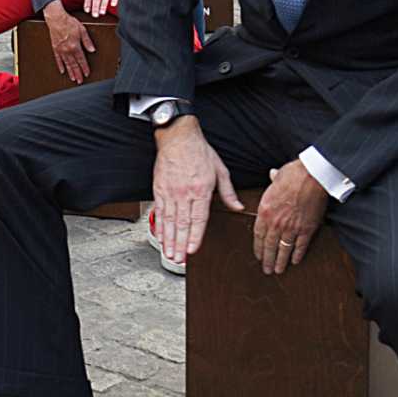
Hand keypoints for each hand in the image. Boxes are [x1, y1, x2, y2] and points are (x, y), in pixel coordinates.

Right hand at [42, 0, 95, 83]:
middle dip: (77, 73)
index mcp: (75, 45)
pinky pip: (58, 59)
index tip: (87, 74)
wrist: (56, 18)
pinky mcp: (55, 47)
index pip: (81, 60)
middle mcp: (67, 49)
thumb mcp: (82, 30)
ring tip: (73, 79)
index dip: (84, 68)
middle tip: (80, 81)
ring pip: (66, 64)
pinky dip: (60, 66)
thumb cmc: (69, 22)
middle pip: (74, 64)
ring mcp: (60, 49)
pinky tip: (62, 70)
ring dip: (70, 72)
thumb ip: (87, 41)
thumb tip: (92, 49)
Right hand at [152, 117, 242, 264]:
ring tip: (169, 254)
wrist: (178, 136)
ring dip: (169, 240)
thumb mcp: (220, 170)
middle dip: (180, 244)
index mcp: (201, 189)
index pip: (198, 218)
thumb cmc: (200, 151)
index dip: (195, 236)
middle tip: (178, 260)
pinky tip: (161, 237)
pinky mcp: (159, 189)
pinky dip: (160, 226)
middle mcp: (184, 192)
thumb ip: (228, 192)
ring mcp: (170, 192)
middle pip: (182, 224)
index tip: (193, 250)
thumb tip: (238, 207)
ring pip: (169, 221)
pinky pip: (159, 212)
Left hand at [253, 160, 328, 273]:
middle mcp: (276, 223)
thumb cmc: (293, 174)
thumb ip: (272, 182)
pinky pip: (300, 246)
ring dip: (281, 261)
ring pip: (284, 249)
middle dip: (267, 260)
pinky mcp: (307, 229)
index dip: (258, 248)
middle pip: (270, 246)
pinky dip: (298, 254)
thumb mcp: (276, 178)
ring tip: (278, 270)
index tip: (258, 256)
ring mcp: (292, 227)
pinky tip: (295, 261)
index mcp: (265, 211)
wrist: (312, 176)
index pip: (258, 235)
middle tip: (266, 270)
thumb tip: (272, 175)